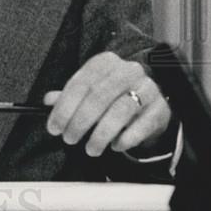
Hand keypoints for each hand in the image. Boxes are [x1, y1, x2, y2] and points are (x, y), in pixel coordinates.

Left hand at [43, 51, 170, 157]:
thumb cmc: (113, 97)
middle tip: (69, 140)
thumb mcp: (90, 92)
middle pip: (98, 96)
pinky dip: (127, 138)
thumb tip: (48, 100)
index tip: (54, 128)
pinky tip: (116, 146)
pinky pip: (143, 124)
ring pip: (120, 111)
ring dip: (101, 134)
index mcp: (105, 62)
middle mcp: (128, 70)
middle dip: (80, 121)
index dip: (64, 107)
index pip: (80, 83)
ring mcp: (147, 87)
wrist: (150, 103)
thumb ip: (69, 96)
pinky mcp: (162, 107)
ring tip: (90, 149)